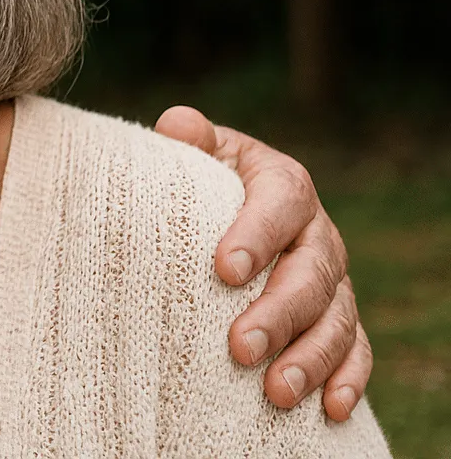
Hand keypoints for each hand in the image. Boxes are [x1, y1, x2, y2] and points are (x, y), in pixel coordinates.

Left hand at [155, 105, 370, 420]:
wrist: (226, 209)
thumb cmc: (202, 182)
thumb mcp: (198, 156)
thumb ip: (190, 142)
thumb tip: (177, 124)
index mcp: (282, 184)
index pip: (278, 204)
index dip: (256, 235)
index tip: (222, 270)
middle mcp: (316, 232)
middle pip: (311, 273)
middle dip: (278, 314)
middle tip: (239, 347)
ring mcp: (332, 279)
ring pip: (336, 319)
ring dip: (310, 358)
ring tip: (277, 392)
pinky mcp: (338, 318)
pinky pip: (355, 350)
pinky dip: (347, 379)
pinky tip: (328, 409)